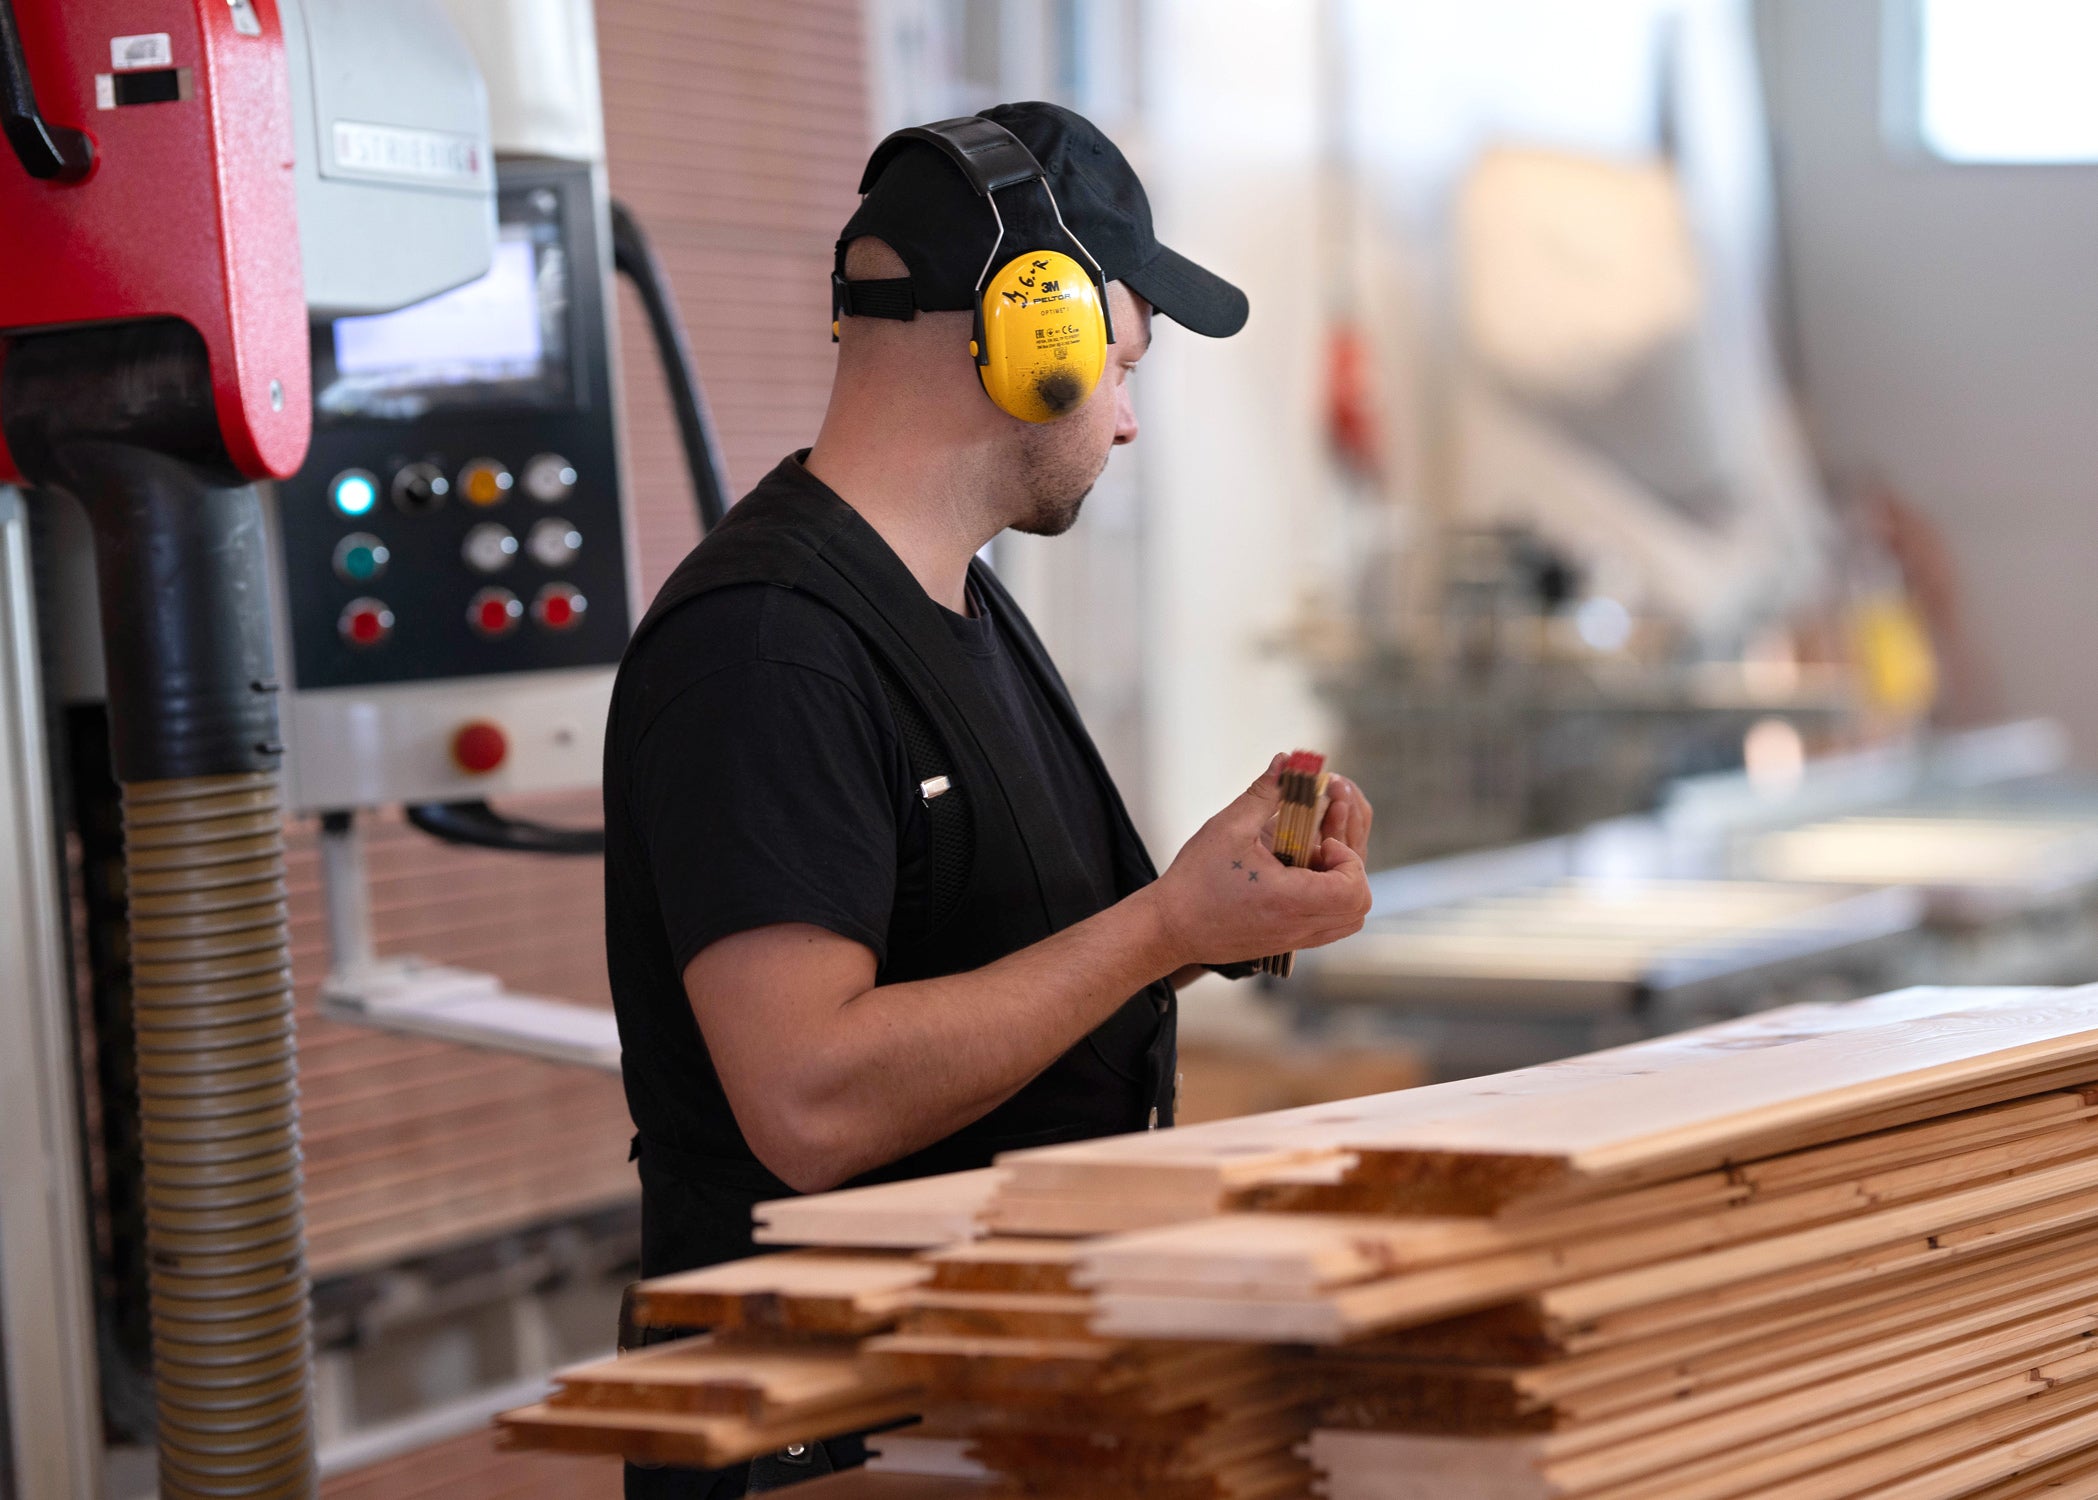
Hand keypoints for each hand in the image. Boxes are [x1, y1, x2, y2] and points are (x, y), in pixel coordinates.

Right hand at [1146, 754, 1373, 966]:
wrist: (1170, 927)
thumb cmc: (1195, 879)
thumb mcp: (1229, 827)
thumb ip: (1265, 792)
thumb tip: (1288, 761)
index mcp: (1289, 899)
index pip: (1353, 887)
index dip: (1348, 857)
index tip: (1320, 838)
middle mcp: (1298, 926)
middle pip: (1359, 906)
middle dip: (1350, 868)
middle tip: (1321, 844)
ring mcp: (1294, 940)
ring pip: (1348, 920)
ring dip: (1342, 887)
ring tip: (1310, 862)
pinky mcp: (1286, 944)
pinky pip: (1327, 927)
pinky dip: (1327, 902)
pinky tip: (1297, 876)